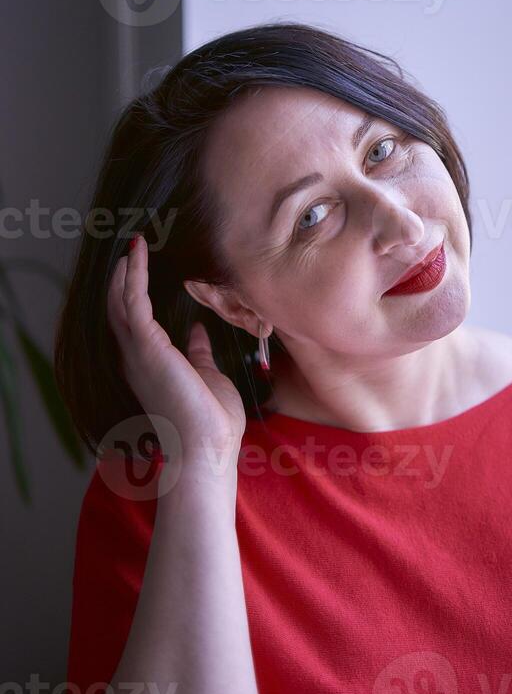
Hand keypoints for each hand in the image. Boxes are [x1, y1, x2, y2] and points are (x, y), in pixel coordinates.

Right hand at [107, 234, 246, 466]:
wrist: (208, 449)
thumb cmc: (210, 421)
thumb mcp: (207, 376)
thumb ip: (198, 353)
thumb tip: (198, 332)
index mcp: (149, 364)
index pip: (134, 320)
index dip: (132, 291)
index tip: (140, 266)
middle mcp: (135, 357)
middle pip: (119, 308)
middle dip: (122, 277)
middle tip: (131, 248)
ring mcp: (137, 352)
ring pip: (120, 301)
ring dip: (125, 271)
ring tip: (133, 244)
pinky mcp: (146, 346)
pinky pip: (133, 301)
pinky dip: (133, 275)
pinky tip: (136, 253)